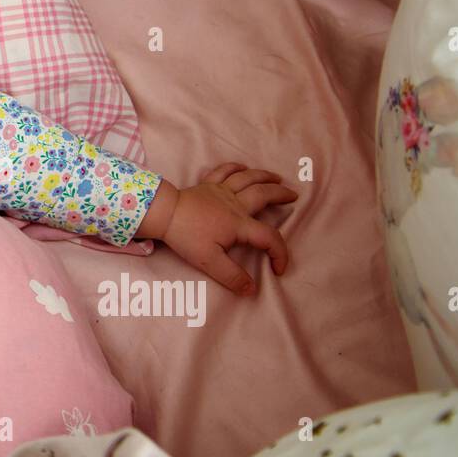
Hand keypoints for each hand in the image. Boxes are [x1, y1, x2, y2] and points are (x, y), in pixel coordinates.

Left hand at [159, 162, 297, 295]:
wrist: (164, 213)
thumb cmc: (186, 237)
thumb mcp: (209, 262)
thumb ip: (232, 276)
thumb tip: (251, 289)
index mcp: (239, 224)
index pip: (269, 238)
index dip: (280, 253)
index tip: (279, 269)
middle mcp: (234, 204)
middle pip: (264, 195)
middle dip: (281, 195)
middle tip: (294, 197)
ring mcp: (220, 191)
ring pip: (248, 178)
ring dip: (264, 176)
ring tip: (278, 178)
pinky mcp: (207, 185)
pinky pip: (225, 171)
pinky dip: (236, 167)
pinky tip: (243, 167)